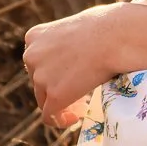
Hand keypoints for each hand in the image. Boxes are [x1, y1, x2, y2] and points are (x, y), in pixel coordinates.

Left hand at [23, 3, 128, 128]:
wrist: (115, 37)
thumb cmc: (107, 26)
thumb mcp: (77, 26)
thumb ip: (66, 42)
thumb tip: (75, 56)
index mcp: (34, 36)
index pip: (37, 62)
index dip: (54, 71)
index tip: (73, 75)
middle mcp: (31, 56)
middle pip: (39, 81)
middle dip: (58, 87)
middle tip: (81, 90)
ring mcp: (40, 77)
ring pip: (44, 100)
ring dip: (63, 102)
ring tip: (84, 102)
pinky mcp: (54, 95)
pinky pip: (50, 117)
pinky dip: (61, 120)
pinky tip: (77, 117)